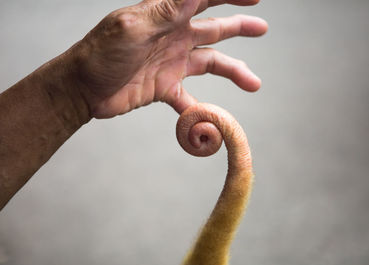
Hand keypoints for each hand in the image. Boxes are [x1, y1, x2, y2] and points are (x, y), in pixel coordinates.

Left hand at [71, 0, 267, 117]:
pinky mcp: (165, 88)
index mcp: (166, 16)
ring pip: (210, 63)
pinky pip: (190, 101)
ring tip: (253, 83)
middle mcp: (173, 36)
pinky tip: (212, 123)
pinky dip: (202, 112)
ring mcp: (171, 63)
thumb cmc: (100, 53)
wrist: (82, 89)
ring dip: (233, 71)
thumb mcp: (132, 27)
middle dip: (239, 26)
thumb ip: (165, 10)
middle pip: (213, 29)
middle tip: (262, 28)